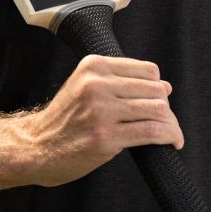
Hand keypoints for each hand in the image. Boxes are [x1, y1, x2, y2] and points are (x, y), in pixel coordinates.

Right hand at [23, 54, 183, 186]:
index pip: (147, 70)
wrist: (37, 146)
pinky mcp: (106, 138)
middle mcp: (98, 84)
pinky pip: (151, 132)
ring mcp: (102, 111)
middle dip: (167, 106)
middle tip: (167, 120)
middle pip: (155, 89)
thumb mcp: (84, 84)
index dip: (158, 87)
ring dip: (171, 123)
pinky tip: (173, 141)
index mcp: (94, 66)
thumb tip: (164, 87)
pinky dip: (169, 136)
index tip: (160, 100)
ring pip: (157, 110)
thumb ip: (117, 81)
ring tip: (172, 133)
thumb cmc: (66, 117)